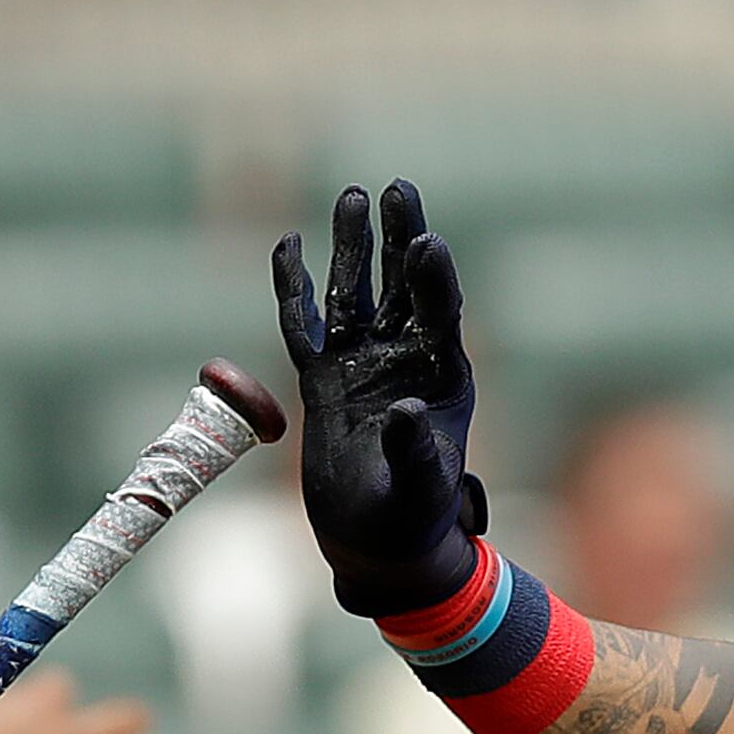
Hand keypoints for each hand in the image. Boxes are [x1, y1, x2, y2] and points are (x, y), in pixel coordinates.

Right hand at [274, 179, 485, 614]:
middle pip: (402, 286)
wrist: (376, 544)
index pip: (440, 315)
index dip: (432, 279)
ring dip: (355, 247)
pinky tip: (289, 243)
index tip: (427, 243)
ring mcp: (362, 364)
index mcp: (443, 379)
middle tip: (400, 189)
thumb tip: (405, 414)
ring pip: (355, 293)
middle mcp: (405, 360)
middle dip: (401, 238)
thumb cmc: (411, 520)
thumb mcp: (419, 489)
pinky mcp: (322, 378)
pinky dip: (293, 287)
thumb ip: (414, 451)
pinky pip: (303, 323)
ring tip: (354, 196)